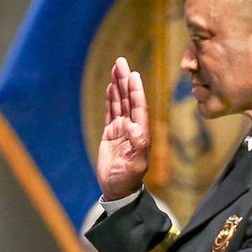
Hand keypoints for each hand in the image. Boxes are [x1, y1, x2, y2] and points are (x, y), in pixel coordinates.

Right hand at [97, 57, 149, 200]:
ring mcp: (121, 129)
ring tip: (116, 67)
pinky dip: (111, 99)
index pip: (138, 107)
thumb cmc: (128, 180)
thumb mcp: (135, 165)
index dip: (136, 90)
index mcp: (141, 133)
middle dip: (125, 80)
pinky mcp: (111, 134)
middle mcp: (132, 128)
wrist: (118, 189)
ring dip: (118, 85)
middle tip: (121, 61)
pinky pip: (111, 112)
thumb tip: (135, 126)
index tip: (133, 74)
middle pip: (128, 99)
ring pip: (119, 102)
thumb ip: (138, 146)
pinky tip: (111, 87)